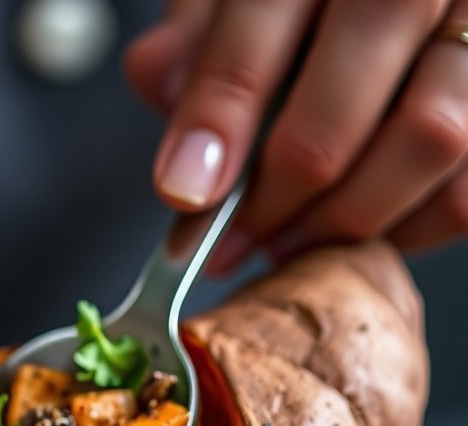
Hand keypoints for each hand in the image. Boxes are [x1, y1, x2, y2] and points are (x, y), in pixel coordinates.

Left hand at [125, 0, 467, 267]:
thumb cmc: (310, 0)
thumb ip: (203, 34)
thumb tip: (156, 80)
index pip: (259, 28)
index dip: (217, 120)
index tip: (182, 191)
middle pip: (340, 113)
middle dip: (270, 200)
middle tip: (225, 246)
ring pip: (426, 143)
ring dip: (340, 220)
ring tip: (285, 244)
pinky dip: (410, 226)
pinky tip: (356, 230)